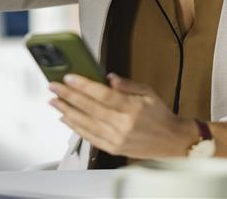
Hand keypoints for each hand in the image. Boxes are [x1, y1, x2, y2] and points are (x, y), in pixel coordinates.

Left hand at [48, 72, 196, 159]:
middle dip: (68, 95)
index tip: (68, 77)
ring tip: (54, 101)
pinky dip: (75, 127)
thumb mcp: (148, 92)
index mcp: (132, 108)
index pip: (102, 94)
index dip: (83, 85)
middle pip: (89, 108)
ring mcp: (117, 139)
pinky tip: (65, 118)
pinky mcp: (113, 148)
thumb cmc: (160, 115)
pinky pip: (89, 137)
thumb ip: (127, 84)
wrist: (172, 141)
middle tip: (53, 86)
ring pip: (85, 123)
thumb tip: (108, 77)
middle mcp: (123, 125)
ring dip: (66, 111)